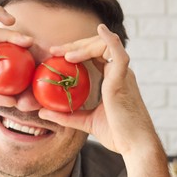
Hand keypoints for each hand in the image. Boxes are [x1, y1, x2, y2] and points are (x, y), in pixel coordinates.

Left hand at [41, 25, 161, 159]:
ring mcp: (122, 74)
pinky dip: (110, 40)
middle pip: (97, 47)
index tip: (54, 55)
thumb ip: (65, 115)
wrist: (135, 146)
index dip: (75, 51)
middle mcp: (119, 73)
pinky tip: (101, 30)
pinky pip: (119, 54)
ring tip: (65, 55)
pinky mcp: (123, 80)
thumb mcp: (85, 122)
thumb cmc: (117, 135)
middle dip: (75, 45)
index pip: (94, 56)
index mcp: (113, 79)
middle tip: (53, 51)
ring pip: (105, 46)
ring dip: (83, 46)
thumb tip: (41, 111)